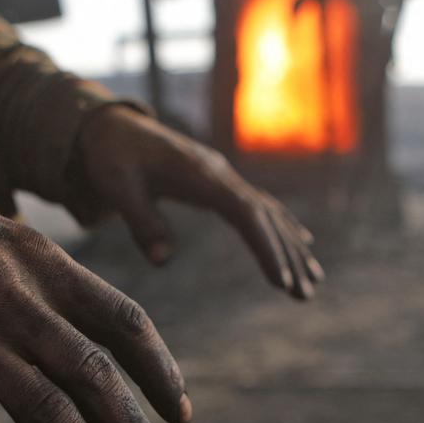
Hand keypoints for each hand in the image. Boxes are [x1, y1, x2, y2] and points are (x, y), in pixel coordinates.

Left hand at [77, 106, 323, 299]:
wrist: (111, 128)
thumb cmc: (112, 159)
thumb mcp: (118, 188)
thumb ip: (142, 223)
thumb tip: (164, 262)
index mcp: (201, 175)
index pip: (245, 214)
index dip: (266, 247)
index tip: (281, 281)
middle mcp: (220, 174)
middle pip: (265, 216)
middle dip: (288, 256)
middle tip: (306, 294)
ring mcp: (223, 177)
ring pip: (268, 213)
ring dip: (291, 247)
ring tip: (312, 283)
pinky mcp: (219, 182)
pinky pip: (259, 207)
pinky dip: (282, 228)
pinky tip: (302, 245)